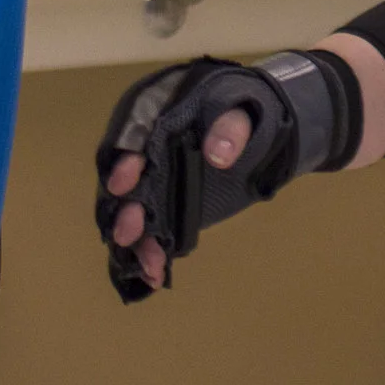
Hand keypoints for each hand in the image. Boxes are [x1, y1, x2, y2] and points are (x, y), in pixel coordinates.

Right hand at [91, 52, 351, 301]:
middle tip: (126, 231)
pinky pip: (153, 232)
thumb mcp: (243, 108)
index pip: (132, 140)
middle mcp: (149, 155)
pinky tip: (155, 276)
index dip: (125, 161)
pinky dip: (151, 254)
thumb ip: (231, 127)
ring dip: (138, 240)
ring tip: (150, 264)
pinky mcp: (169, 207)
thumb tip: (218, 154)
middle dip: (125, 209)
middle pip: (128, 184)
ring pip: (136, 213)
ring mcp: (157, 184)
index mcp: (158, 120)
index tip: (123, 183)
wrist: (260, 131)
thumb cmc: (245, 110)